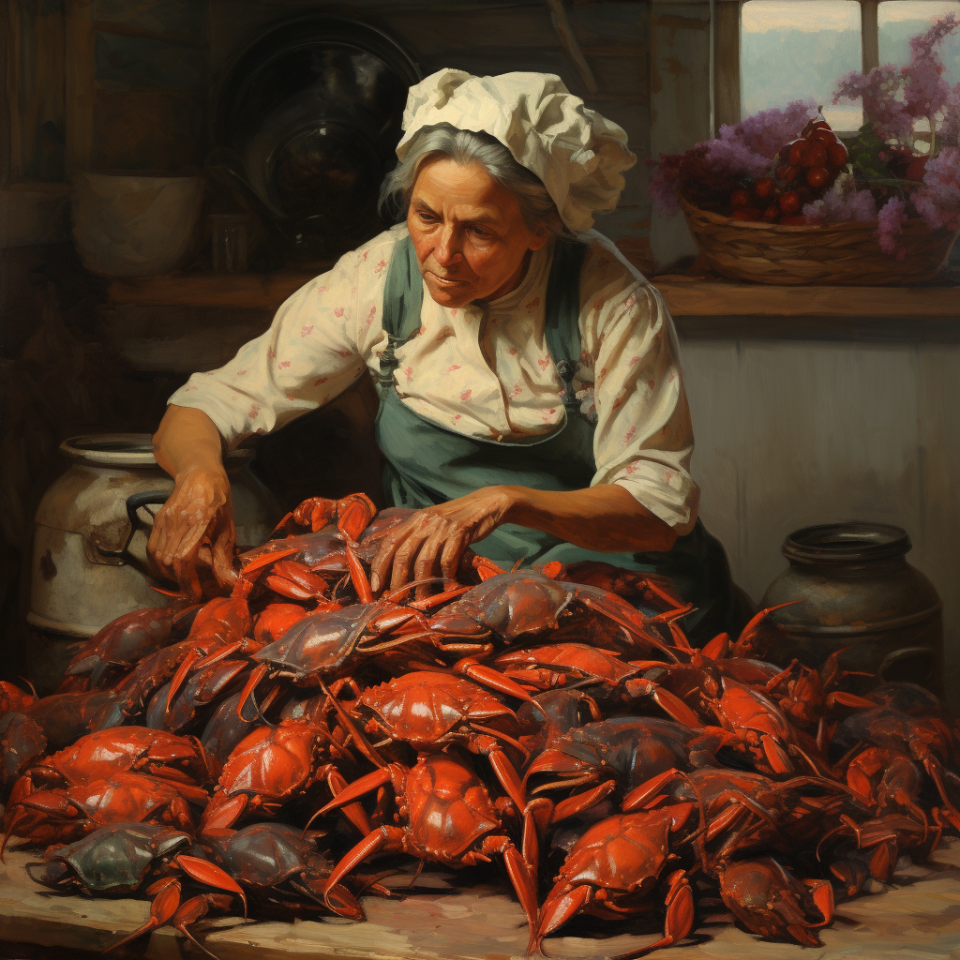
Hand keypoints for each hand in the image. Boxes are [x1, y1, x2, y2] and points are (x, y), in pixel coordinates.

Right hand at [147, 466, 237, 598]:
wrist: (200, 474)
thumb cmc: (219, 500)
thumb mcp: (227, 527)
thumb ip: (224, 556)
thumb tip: (227, 582)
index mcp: (198, 523)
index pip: (183, 559)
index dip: (187, 582)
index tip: (193, 595)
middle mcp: (177, 522)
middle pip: (169, 561)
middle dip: (179, 581)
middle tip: (191, 589)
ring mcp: (164, 520)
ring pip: (158, 556)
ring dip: (168, 573)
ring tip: (183, 579)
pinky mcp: (157, 520)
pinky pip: (151, 547)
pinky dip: (158, 562)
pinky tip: (170, 567)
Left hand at [370, 487, 515, 593]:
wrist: (484, 504)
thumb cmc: (455, 518)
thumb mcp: (431, 523)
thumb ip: (416, 538)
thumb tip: (399, 568)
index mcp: (414, 520)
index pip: (389, 542)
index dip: (379, 565)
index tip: (375, 586)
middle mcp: (424, 522)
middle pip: (403, 554)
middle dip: (397, 579)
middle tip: (395, 597)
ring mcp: (441, 527)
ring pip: (424, 561)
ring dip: (421, 584)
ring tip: (420, 599)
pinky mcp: (459, 533)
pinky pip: (448, 561)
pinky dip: (446, 577)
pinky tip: (446, 589)